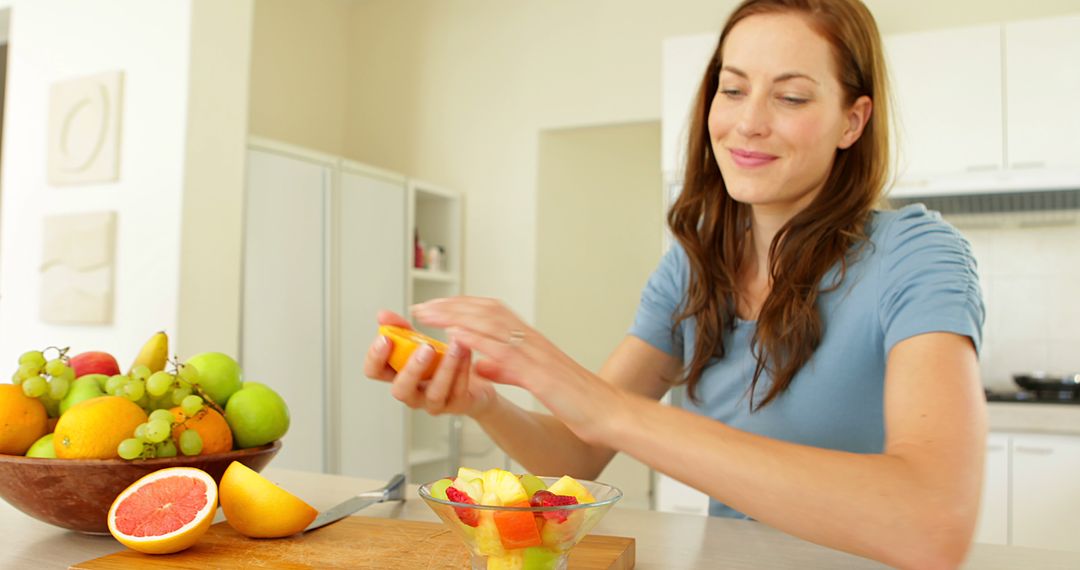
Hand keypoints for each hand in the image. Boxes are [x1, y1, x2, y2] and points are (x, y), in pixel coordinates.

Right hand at [362, 309, 494, 416]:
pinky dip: (463, 369)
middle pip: (401, 390)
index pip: (375, 372)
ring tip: (454, 346)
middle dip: (412, 369)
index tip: (385, 338)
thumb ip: (401, 329)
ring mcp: (434, 402)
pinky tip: (466, 351)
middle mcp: (413, 392)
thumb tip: (383, 315)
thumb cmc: (441, 362)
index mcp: (398, 375)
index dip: (375, 357)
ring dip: (445, 368)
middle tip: (425, 347)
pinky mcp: (457, 404)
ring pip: (434, 393)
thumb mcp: (419, 341)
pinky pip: (459, 390)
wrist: (475, 379)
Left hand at [411, 297, 624, 443]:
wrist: (609, 413)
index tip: (437, 305)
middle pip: (486, 310)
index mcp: (531, 342)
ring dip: (455, 315)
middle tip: (422, 306)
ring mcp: (535, 355)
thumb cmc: (577, 401)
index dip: (462, 305)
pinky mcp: (538, 374)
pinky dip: (477, 340)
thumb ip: (508, 370)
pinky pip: (503, 352)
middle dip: (451, 305)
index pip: (492, 312)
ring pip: (491, 324)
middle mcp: (531, 341)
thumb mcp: (535, 381)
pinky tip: (455, 337)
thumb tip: (482, 366)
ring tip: (429, 314)